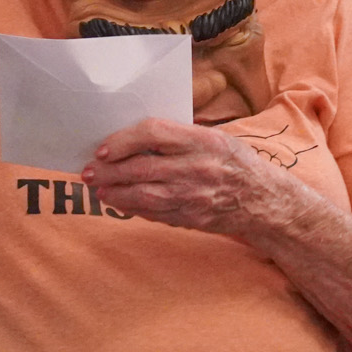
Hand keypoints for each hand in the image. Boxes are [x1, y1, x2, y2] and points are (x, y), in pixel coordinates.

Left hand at [83, 118, 300, 238]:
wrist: (264, 201)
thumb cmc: (237, 163)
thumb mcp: (214, 138)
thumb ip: (179, 137)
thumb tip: (134, 137)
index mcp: (202, 140)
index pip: (152, 133)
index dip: (122, 141)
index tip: (104, 148)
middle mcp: (196, 167)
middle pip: (140, 167)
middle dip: (107, 171)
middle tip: (88, 171)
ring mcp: (193, 196)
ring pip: (142, 195)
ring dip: (114, 193)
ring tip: (98, 189)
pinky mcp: (191, 218)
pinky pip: (154, 214)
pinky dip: (132, 208)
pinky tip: (119, 203)